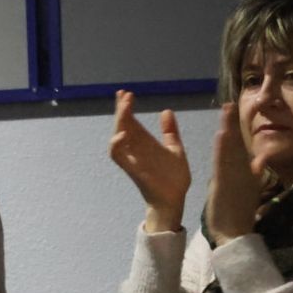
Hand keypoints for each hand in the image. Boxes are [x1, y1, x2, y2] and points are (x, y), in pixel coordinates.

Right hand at [108, 89, 190, 231]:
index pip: (131, 122)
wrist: (175, 199)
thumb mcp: (175, 149)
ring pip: (117, 137)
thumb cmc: (174, 178)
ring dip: (119, 122)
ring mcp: (133, 159)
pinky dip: (116, 145)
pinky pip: (118, 157)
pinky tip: (123, 133)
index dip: (126, 108)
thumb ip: (170, 132)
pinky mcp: (132, 170)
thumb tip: (166, 110)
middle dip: (121, 110)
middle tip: (124, 95)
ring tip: (125, 108)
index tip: (126, 93)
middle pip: (122, 126)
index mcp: (146, 143)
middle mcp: (136, 149)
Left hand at [205, 103, 263, 242]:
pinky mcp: (225, 184)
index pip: (240, 146)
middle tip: (230, 103)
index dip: (237, 128)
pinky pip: (224, 164)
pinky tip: (221, 135)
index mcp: (245, 171)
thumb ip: (257, 172)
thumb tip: (263, 157)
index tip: (233, 110)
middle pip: (237, 143)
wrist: (236, 235)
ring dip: (229, 130)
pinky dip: (223, 149)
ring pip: (231, 149)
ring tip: (226, 111)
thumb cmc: (239, 213)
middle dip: (233, 122)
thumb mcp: (250, 189)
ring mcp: (235, 177)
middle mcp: (242, 171)